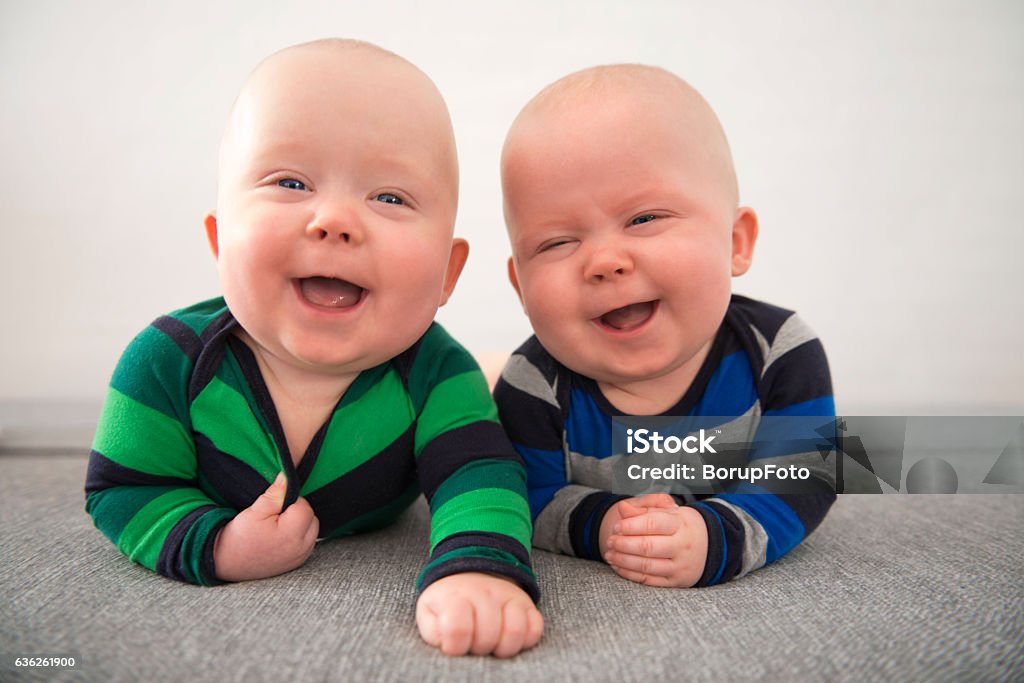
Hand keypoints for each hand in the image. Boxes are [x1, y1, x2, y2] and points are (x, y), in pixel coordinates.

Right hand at [213, 473, 319, 581]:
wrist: (228, 563)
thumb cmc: (240, 537)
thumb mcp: (255, 511)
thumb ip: (276, 493)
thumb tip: (287, 476)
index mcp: (291, 535)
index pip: (304, 507)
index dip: (291, 502)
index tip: (276, 507)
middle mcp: (300, 548)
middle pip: (311, 519)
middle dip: (297, 513)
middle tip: (275, 517)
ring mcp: (301, 557)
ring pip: (311, 530)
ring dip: (299, 524)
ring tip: (277, 526)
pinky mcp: (298, 562)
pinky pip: (307, 542)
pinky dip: (298, 536)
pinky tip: (281, 536)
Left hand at [416, 572, 542, 657]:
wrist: (470, 573)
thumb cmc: (449, 603)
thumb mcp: (430, 613)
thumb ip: (433, 631)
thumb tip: (448, 645)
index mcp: (455, 598)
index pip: (457, 629)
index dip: (456, 646)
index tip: (454, 645)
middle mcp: (484, 594)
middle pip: (487, 636)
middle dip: (478, 648)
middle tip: (473, 643)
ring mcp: (508, 597)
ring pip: (514, 632)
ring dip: (502, 647)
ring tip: (492, 644)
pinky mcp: (527, 604)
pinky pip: (536, 628)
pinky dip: (526, 639)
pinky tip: (509, 637)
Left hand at [602, 493, 707, 587]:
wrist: (708, 544)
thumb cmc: (680, 524)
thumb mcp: (666, 510)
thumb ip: (643, 508)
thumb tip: (622, 508)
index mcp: (680, 523)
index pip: (652, 523)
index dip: (630, 526)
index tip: (616, 527)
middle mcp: (683, 546)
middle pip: (647, 547)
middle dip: (623, 544)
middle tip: (609, 541)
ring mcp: (680, 566)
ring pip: (646, 566)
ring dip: (623, 560)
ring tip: (609, 554)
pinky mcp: (676, 582)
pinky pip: (648, 580)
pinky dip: (629, 574)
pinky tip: (618, 565)